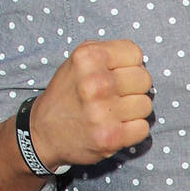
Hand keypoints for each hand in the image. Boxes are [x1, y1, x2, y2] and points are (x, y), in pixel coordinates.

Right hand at [28, 39, 152, 168]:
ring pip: (146, 105)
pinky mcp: (111, 137)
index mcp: (88, 57)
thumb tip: (140, 62)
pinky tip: (115, 127)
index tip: (113, 74)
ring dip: (133, 111)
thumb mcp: (78, 60)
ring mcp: (103, 112)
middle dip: (133, 88)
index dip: (127, 65)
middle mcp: (96, 83)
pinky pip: (143, 128)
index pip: (135, 54)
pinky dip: (133, 130)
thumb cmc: (68, 93)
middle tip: (113, 96)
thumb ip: (109, 53)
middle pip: (144, 79)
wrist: (43, 133)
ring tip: (112, 113)